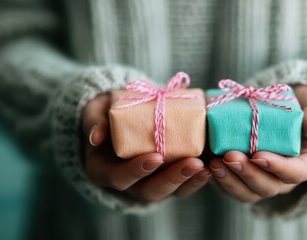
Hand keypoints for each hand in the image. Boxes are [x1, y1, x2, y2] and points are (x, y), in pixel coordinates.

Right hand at [82, 93, 210, 201]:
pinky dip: (198, 177)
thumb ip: (95, 120)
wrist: (121, 116)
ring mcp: (149, 182)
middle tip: (193, 163)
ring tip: (207, 166)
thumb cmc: (106, 113)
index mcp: (104, 170)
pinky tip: (212, 164)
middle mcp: (128, 183)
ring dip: (190, 181)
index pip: (119, 177)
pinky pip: (184, 184)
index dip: (136, 170)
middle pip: (150, 191)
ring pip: (171, 192)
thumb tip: (96, 136)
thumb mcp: (95, 111)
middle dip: (173, 178)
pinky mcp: (168, 177)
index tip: (155, 156)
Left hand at [209, 85, 306, 202]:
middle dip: (247, 174)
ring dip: (229, 180)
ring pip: (248, 193)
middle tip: (229, 156)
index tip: (259, 155)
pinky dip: (219, 180)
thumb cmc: (304, 105)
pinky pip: (233, 187)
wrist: (286, 108)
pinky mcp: (248, 177)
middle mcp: (288, 178)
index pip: (296, 173)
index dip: (278, 167)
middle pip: (269, 187)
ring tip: (213, 163)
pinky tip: (206, 166)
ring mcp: (267, 180)